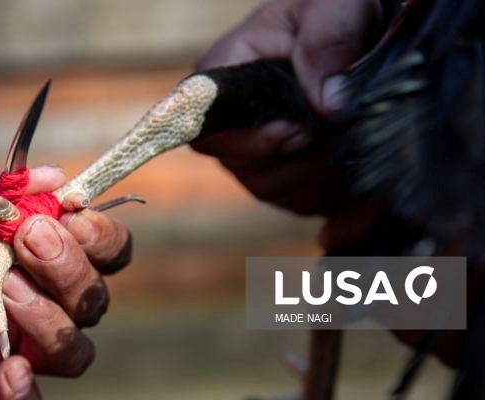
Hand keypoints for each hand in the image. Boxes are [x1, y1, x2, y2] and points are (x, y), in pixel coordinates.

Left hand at [0, 163, 131, 399]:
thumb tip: (53, 178)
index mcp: (43, 251)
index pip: (105, 250)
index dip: (99, 237)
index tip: (66, 218)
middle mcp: (41, 300)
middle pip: (93, 301)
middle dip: (71, 271)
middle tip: (28, 244)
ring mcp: (13, 348)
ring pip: (73, 353)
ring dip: (52, 323)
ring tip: (4, 292)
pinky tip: (7, 372)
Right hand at [192, 0, 385, 213]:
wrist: (372, 26)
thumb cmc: (341, 7)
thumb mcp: (337, 4)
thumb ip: (327, 40)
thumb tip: (327, 105)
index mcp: (227, 73)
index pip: (206, 131)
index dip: (250, 142)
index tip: (299, 132)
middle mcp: (235, 120)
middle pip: (245, 170)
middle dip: (300, 161)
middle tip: (342, 134)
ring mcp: (260, 153)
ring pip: (276, 190)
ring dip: (322, 176)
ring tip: (356, 141)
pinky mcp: (290, 174)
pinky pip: (302, 202)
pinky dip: (335, 194)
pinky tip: (358, 170)